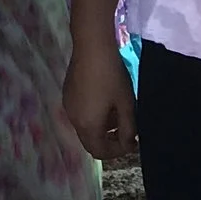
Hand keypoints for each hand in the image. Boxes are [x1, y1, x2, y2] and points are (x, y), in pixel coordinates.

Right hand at [62, 35, 136, 160]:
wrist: (92, 47)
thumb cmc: (112, 77)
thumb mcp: (126, 104)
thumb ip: (129, 129)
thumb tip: (129, 143)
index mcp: (88, 125)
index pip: (100, 152)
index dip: (118, 152)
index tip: (133, 142)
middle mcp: (74, 120)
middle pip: (90, 142)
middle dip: (109, 142)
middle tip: (127, 132)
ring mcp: (68, 106)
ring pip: (85, 128)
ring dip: (102, 129)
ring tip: (117, 114)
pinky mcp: (67, 94)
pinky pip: (80, 115)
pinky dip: (93, 117)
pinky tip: (104, 101)